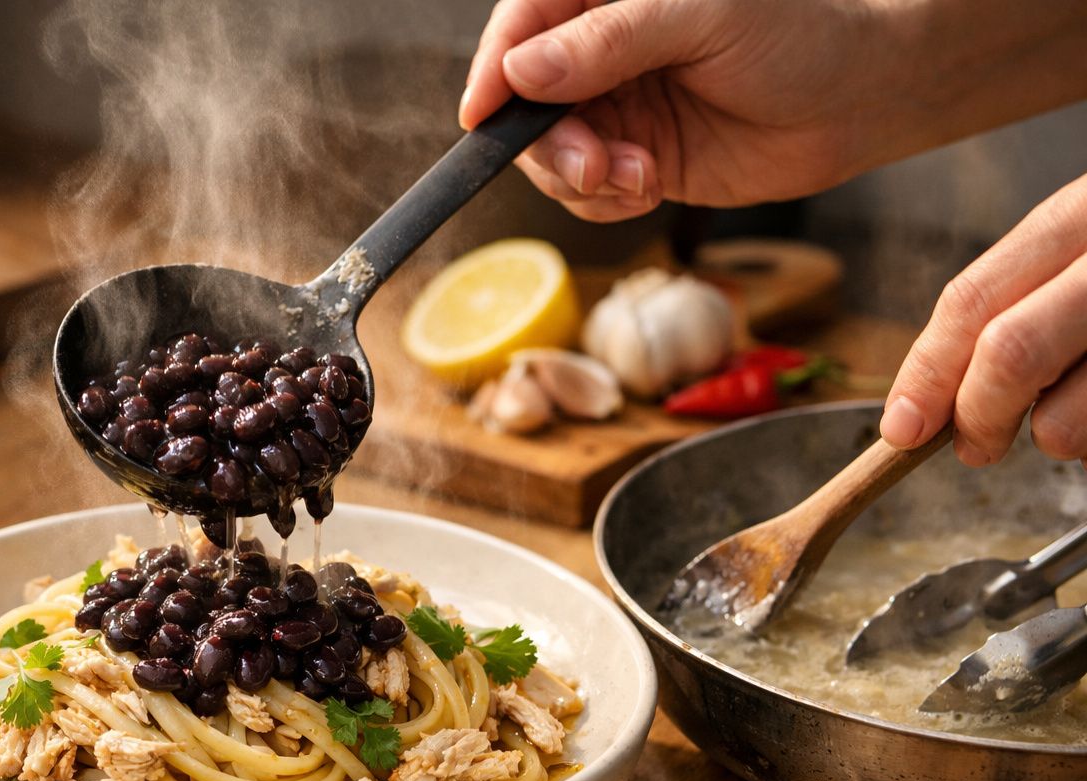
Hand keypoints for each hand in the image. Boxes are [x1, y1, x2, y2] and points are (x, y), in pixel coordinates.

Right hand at [459, 0, 881, 221]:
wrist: (860, 99)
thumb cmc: (798, 32)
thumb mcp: (702, 17)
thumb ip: (609, 42)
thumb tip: (522, 73)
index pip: (523, 25)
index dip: (494, 70)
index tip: (482, 115)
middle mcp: (600, 50)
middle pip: (524, 102)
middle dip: (550, 143)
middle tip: (594, 166)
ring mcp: (614, 106)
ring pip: (549, 154)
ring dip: (582, 179)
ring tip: (639, 178)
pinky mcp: (632, 158)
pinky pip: (584, 191)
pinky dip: (603, 200)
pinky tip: (647, 189)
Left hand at [881, 173, 1086, 467]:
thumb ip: (1019, 303)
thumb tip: (931, 397)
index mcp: (1082, 213)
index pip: (972, 299)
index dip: (924, 372)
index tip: (902, 427)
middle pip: (1008, 355)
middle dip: (977, 417)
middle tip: (976, 447)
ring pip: (1067, 421)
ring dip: (1058, 438)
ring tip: (1076, 414)